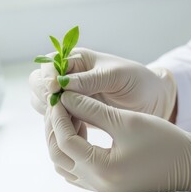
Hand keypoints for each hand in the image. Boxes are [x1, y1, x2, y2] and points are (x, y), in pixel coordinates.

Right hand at [29, 48, 176, 119]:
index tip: (54, 89)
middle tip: (59, 108)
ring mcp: (69, 96)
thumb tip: (60, 83)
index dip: (47, 76)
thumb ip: (89, 79)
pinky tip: (77, 131)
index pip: (49, 63)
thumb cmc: (138, 81)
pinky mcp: (73, 114)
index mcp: (77, 60)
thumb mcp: (116, 76)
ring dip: (50, 112)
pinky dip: (59, 125)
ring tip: (71, 121)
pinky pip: (55, 119)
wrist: (152, 101)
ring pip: (42, 102)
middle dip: (44, 95)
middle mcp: (68, 76)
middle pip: (38, 82)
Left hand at [46, 91, 190, 191]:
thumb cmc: (165, 142)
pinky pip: (77, 169)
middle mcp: (98, 185)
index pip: (65, 141)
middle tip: (58, 104)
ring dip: (61, 138)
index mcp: (103, 171)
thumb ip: (91, 109)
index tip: (58, 96)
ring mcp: (100, 188)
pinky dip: (73, 149)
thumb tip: (65, 97)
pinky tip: (80, 129)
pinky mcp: (106, 185)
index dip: (58, 115)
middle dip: (54, 127)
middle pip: (58, 155)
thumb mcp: (126, 121)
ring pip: (64, 164)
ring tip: (69, 114)